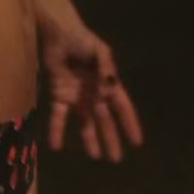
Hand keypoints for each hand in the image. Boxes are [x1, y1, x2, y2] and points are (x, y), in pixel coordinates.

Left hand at [40, 24, 144, 161]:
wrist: (57, 34)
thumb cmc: (81, 39)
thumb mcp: (99, 51)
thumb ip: (106, 69)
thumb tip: (109, 89)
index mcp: (107, 83)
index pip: (122, 107)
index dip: (129, 124)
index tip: (137, 142)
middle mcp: (94, 93)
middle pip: (105, 120)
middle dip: (111, 138)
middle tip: (115, 159)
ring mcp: (76, 96)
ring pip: (85, 122)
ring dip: (89, 139)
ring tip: (95, 156)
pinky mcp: (58, 95)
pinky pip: (58, 116)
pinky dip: (57, 130)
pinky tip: (56, 146)